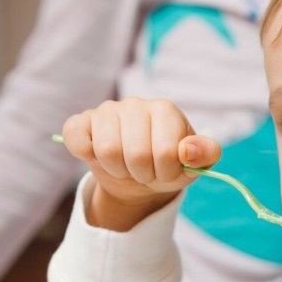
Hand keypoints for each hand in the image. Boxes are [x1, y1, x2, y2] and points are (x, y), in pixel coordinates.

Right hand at [62, 97, 220, 230]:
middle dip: (143, 174)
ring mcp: (107, 110)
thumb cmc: (170, 166)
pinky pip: (76, 138)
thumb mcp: (195, 165)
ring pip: (107, 151)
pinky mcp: (82, 122)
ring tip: (127, 166)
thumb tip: (189, 151)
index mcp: (166, 110)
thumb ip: (205, 154)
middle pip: (137, 155)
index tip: (167, 170)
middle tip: (145, 171)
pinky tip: (99, 157)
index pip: (167, 153)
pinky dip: (85, 154)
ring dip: (119, 171)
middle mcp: (136, 104)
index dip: (166, 172)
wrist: (141, 177)